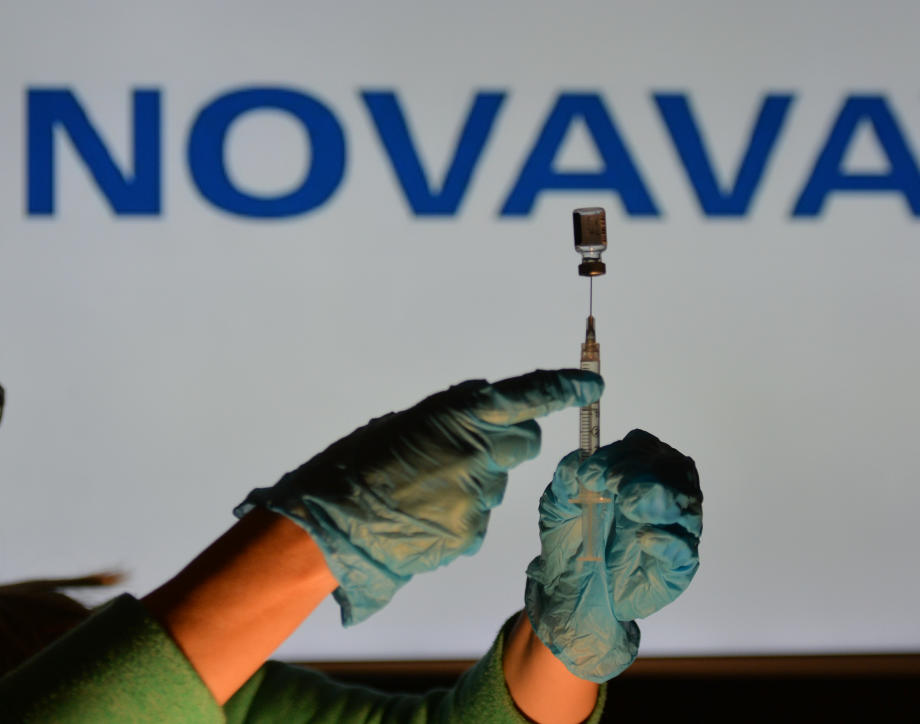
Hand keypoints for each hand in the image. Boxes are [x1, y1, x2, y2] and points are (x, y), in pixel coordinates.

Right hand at [237, 368, 602, 624]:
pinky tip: (420, 519)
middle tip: (466, 454)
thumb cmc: (353, 468)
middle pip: (526, 444)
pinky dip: (455, 517)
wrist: (328, 528)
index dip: (564, 389)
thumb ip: (451, 418)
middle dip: (507, 444)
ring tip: (421, 494)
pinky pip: (475, 520)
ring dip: (470, 485)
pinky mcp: (470, 535)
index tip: (590, 385)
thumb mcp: (404, 424)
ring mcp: (478, 499)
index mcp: (460, 416)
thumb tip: (480, 413)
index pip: (529, 397)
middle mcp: (478, 454)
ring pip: (495, 486)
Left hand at [524, 429, 701, 680]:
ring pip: (687, 503)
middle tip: (612, 484)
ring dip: (658, 497)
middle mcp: (662, 497)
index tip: (592, 472)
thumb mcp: (557, 507)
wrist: (569, 590)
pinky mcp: (678, 567)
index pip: (645, 448)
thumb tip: (576, 460)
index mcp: (637, 475)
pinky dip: (667, 541)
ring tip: (628, 505)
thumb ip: (564, 480)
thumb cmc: (571, 541)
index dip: (622, 453)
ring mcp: (675, 531)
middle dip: (642, 470)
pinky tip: (643, 538)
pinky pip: (685, 550)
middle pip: (674, 468)